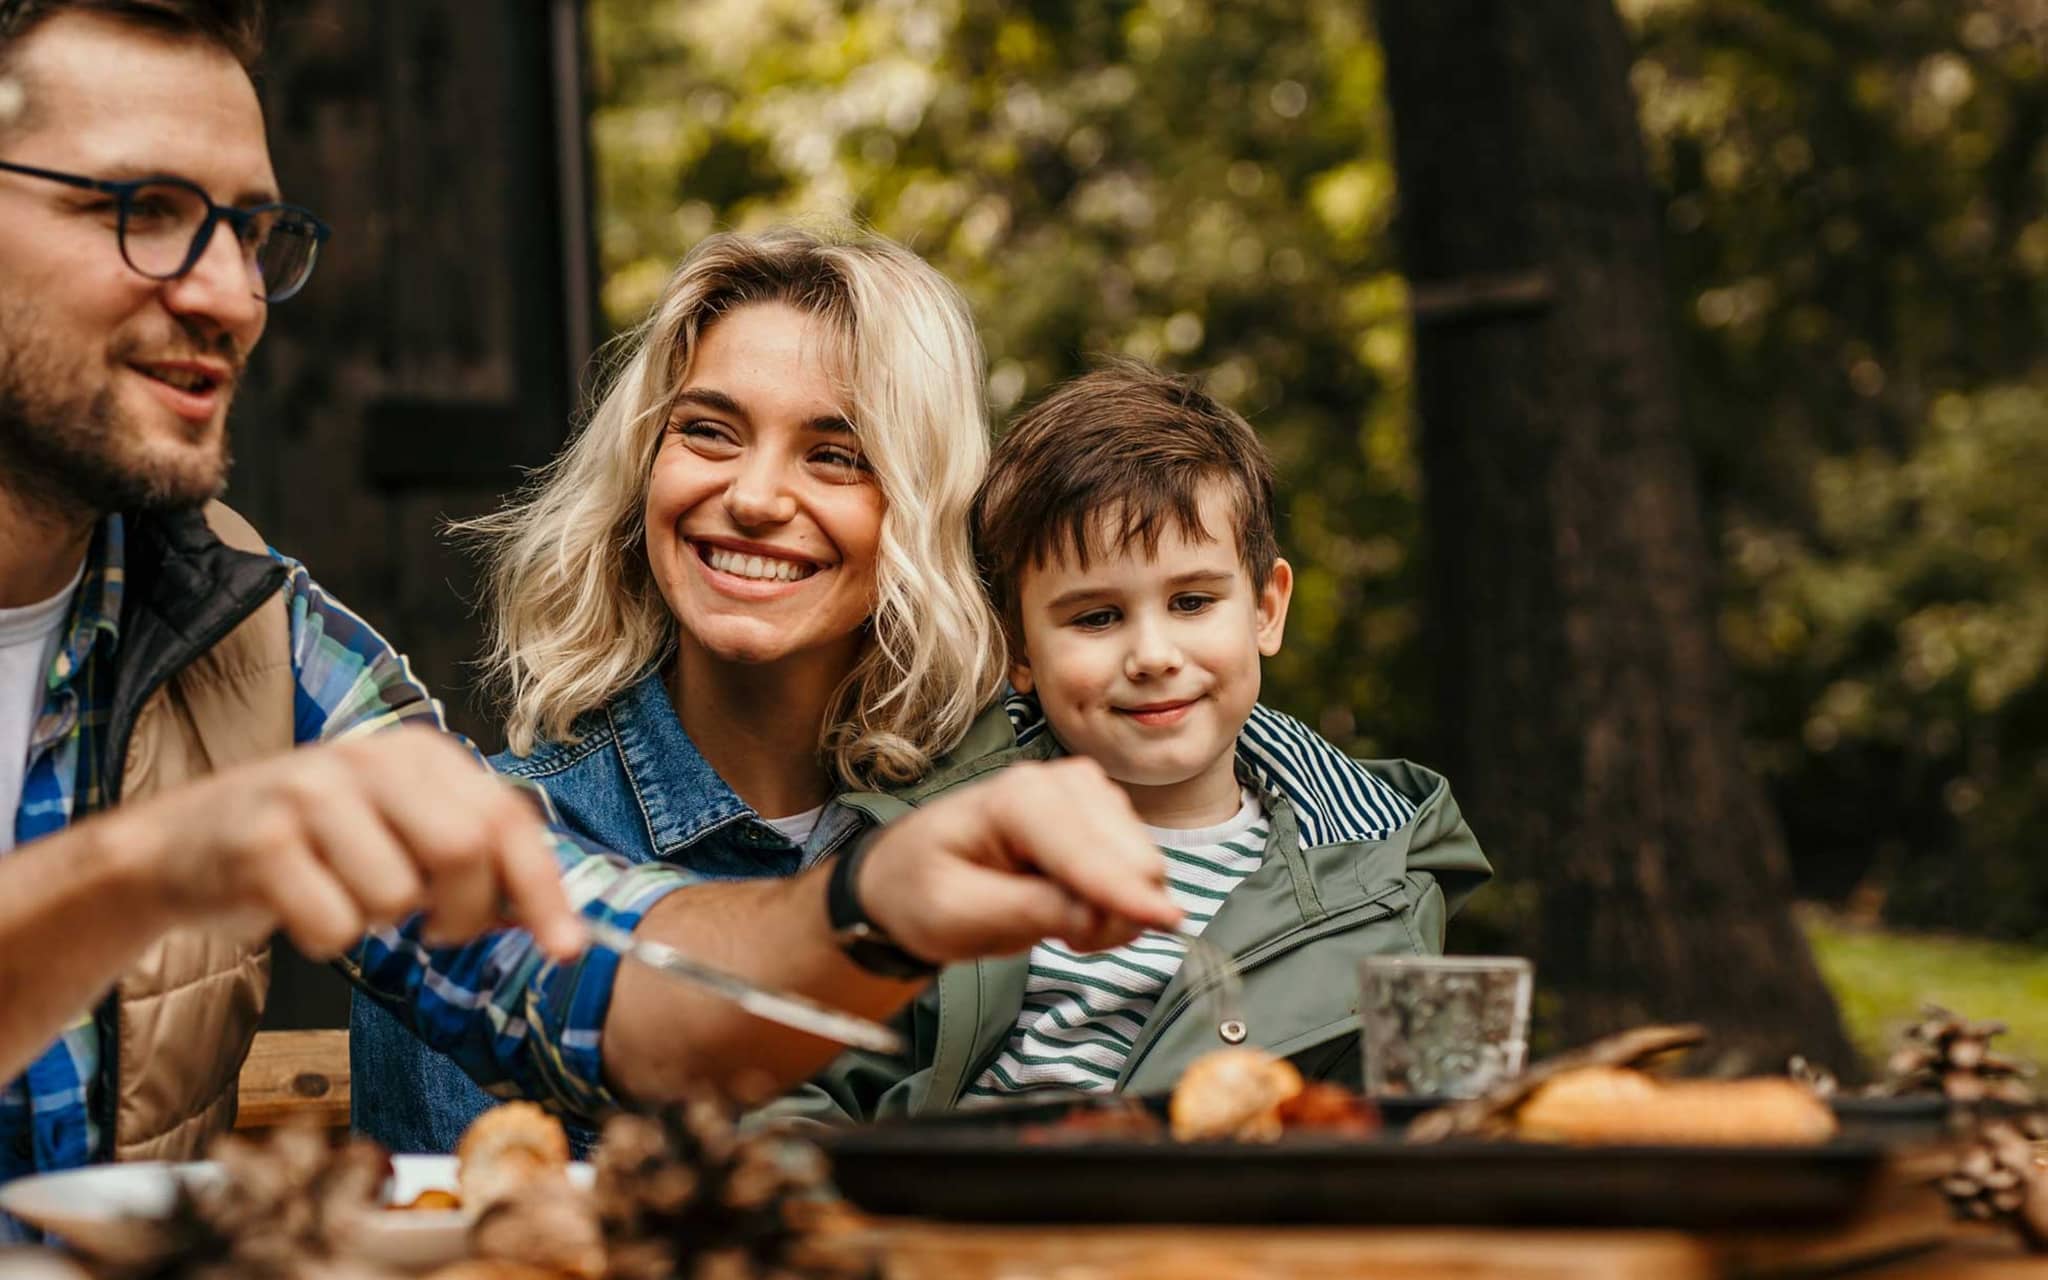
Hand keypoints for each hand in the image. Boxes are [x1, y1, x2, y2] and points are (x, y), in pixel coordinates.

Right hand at [107, 728, 585, 960]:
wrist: (184, 845)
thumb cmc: (315, 848)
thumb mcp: (401, 832)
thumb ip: (473, 861)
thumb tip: (551, 919)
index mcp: (421, 753)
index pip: (508, 820)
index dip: (543, 890)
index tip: (566, 948)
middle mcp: (372, 758)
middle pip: (466, 850)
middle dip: (463, 915)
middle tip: (434, 931)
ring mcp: (312, 792)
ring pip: (397, 896)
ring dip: (379, 924)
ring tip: (344, 894)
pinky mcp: (262, 839)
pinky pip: (334, 925)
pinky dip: (326, 939)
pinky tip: (300, 905)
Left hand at [856, 757, 1181, 962]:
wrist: (911, 875)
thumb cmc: (922, 889)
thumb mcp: (957, 915)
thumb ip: (1027, 912)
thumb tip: (1096, 915)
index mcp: (1015, 799)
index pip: (1084, 850)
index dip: (1123, 892)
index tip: (1166, 923)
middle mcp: (1059, 783)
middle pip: (1130, 855)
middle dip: (1114, 911)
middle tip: (1066, 942)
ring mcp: (1085, 795)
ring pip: (1143, 863)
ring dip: (1116, 909)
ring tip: (1059, 923)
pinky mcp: (1101, 816)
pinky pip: (1138, 867)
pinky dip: (1118, 900)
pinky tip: (1075, 908)